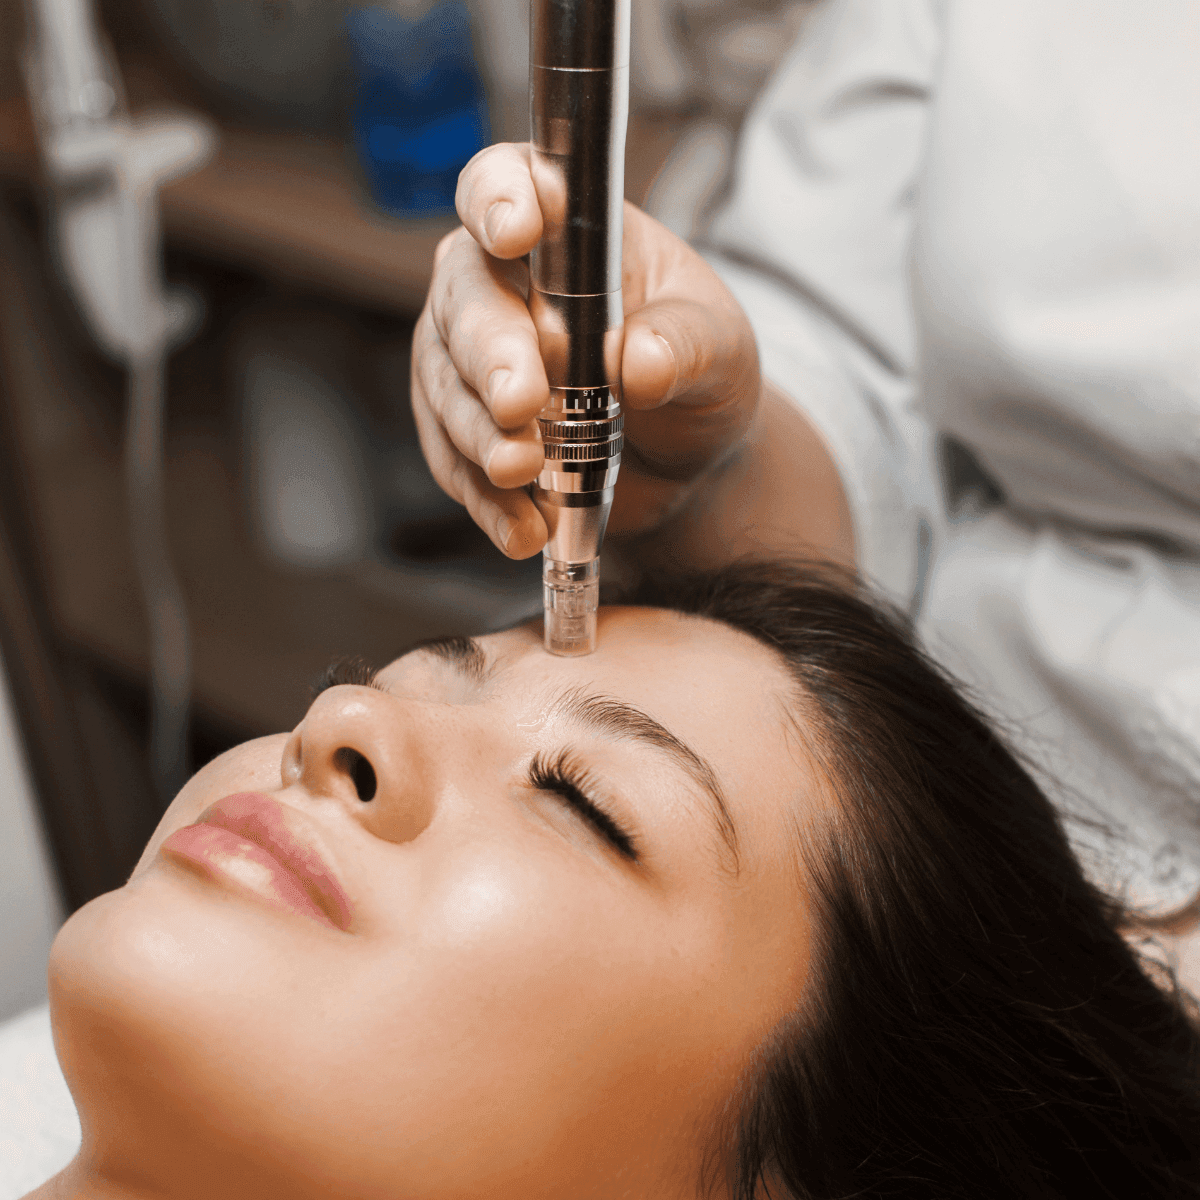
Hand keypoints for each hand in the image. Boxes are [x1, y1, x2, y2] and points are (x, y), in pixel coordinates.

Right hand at [411, 142, 761, 558]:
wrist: (687, 457)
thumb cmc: (698, 369)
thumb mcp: (719, 348)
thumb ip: (685, 344)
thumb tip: (640, 363)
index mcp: (563, 229)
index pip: (506, 184)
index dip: (499, 200)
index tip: (517, 233)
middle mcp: (500, 283)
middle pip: (464, 298)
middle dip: (490, 354)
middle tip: (522, 405)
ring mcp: (469, 358)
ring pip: (444, 384)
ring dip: (480, 436)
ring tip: (526, 476)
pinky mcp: (463, 427)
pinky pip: (452, 460)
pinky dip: (485, 498)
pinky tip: (524, 529)